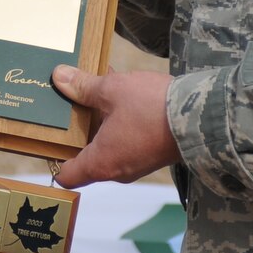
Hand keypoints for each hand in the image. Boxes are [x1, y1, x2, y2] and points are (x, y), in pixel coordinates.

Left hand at [51, 65, 178, 187]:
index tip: (48, 137)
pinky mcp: (152, 154)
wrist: (204, 115)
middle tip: (67, 106)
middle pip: (85, 158)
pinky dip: (118, 124)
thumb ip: (83, 86)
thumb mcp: (112, 90)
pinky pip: (126, 142)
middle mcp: (117, 170)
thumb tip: (59, 77)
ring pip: (108, 147)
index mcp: (100, 163)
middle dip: (77, 132)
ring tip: (94, 94)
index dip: (53, 158)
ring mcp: (137, 164)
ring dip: (100, 124)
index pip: (66, 175)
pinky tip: (119, 95)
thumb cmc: (153, 108)